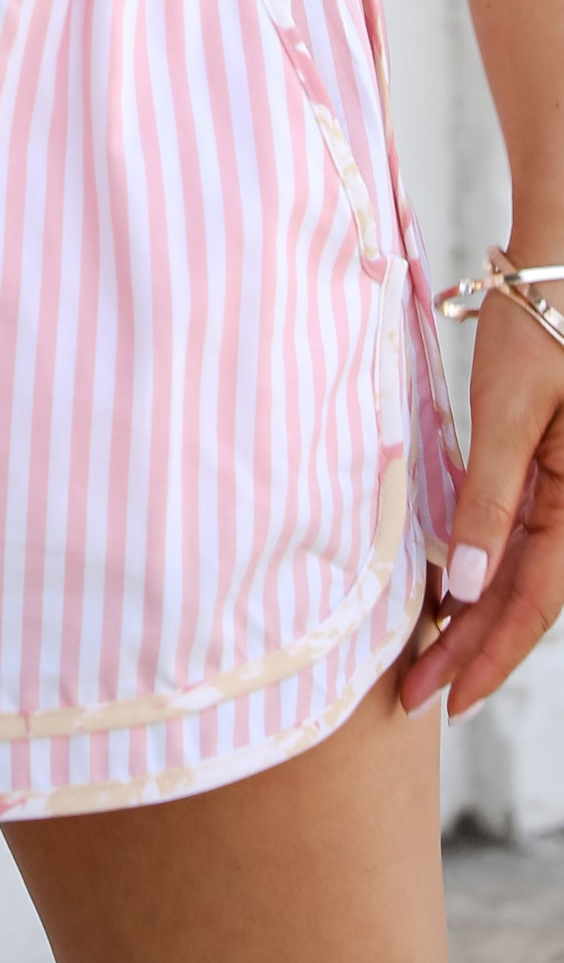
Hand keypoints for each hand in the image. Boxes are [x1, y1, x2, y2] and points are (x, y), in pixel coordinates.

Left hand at [402, 254, 563, 721]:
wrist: (558, 263)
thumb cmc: (542, 322)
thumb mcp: (510, 413)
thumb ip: (492, 502)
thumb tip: (469, 590)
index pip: (535, 603)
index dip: (488, 656)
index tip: (444, 699)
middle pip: (526, 597)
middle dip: (471, 649)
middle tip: (413, 697)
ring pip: (522, 572)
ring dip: (475, 617)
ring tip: (424, 659)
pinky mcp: (547, 465)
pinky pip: (519, 535)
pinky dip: (483, 569)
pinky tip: (449, 592)